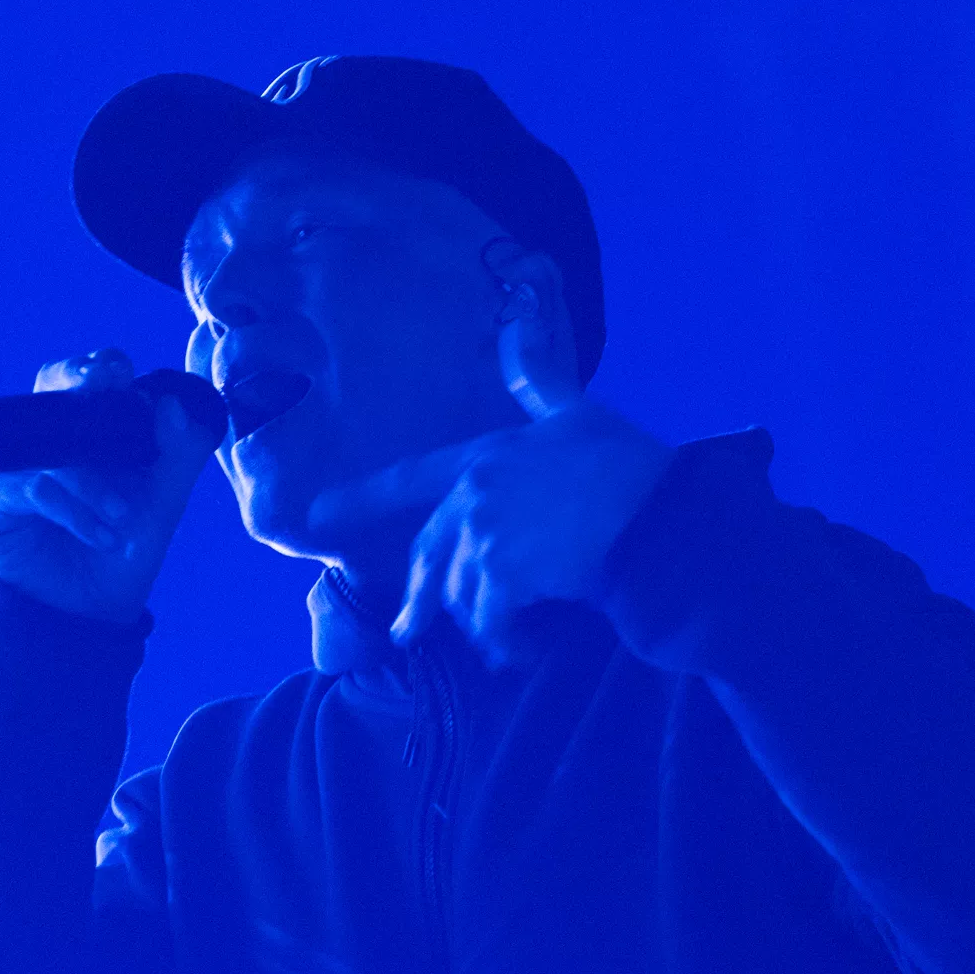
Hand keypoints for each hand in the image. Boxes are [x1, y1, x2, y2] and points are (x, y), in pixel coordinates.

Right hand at [0, 348, 218, 625]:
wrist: (91, 616)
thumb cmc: (124, 553)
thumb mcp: (164, 505)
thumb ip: (178, 455)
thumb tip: (170, 404)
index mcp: (91, 434)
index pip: (87, 381)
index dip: (99, 366)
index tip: (119, 369)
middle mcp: (51, 445)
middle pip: (49, 389)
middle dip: (76, 382)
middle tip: (104, 384)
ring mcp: (18, 471)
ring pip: (50, 449)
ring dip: (92, 480)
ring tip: (124, 516)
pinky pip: (33, 489)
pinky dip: (73, 511)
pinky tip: (102, 536)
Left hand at [316, 255, 672, 665]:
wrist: (658, 511)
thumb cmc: (623, 462)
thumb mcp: (577, 411)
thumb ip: (538, 380)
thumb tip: (519, 323)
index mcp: (482, 459)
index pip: (407, 477)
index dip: (360, 495)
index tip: (316, 511)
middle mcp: (473, 498)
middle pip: (428, 556)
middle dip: (416, 601)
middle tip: (404, 634)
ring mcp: (486, 538)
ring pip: (462, 595)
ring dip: (482, 626)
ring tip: (506, 644)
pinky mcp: (507, 577)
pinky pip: (491, 621)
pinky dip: (506, 642)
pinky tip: (522, 650)